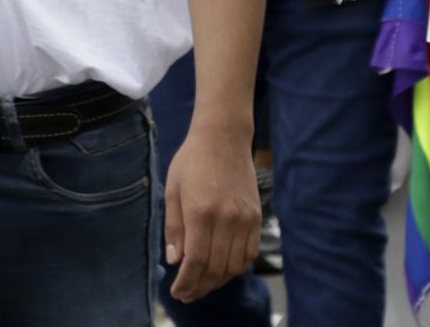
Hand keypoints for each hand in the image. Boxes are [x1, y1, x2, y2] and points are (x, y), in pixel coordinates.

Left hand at [161, 128, 260, 301]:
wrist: (224, 136)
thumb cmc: (192, 161)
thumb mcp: (172, 191)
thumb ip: (174, 229)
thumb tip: (175, 261)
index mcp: (201, 212)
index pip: (195, 263)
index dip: (186, 284)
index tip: (176, 292)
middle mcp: (226, 218)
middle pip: (215, 269)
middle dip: (199, 287)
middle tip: (187, 293)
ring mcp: (245, 218)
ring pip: (234, 265)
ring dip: (218, 280)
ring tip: (203, 282)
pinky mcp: (256, 216)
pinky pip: (250, 252)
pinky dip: (236, 266)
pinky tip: (222, 266)